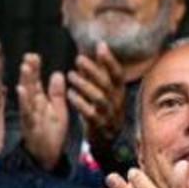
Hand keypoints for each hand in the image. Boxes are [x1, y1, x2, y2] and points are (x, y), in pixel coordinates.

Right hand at [17, 53, 69, 171]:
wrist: (47, 157)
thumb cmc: (51, 133)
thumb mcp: (58, 111)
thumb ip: (57, 93)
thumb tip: (57, 73)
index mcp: (40, 101)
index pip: (35, 82)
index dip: (34, 69)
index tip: (33, 56)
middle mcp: (33, 107)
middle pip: (30, 85)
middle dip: (29, 71)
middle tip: (29, 56)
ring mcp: (30, 116)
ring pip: (27, 97)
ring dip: (25, 82)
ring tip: (25, 68)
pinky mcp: (30, 126)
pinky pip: (27, 113)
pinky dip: (24, 101)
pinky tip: (21, 90)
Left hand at [68, 43, 128, 158]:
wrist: (107, 141)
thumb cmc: (102, 110)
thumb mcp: (104, 91)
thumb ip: (98, 72)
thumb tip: (93, 49)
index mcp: (119, 91)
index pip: (118, 73)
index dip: (110, 60)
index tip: (100, 46)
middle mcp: (116, 102)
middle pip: (107, 83)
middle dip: (93, 70)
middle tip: (78, 59)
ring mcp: (109, 115)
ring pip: (99, 98)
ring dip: (84, 85)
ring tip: (70, 75)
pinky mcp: (99, 126)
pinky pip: (90, 113)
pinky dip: (79, 103)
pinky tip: (70, 94)